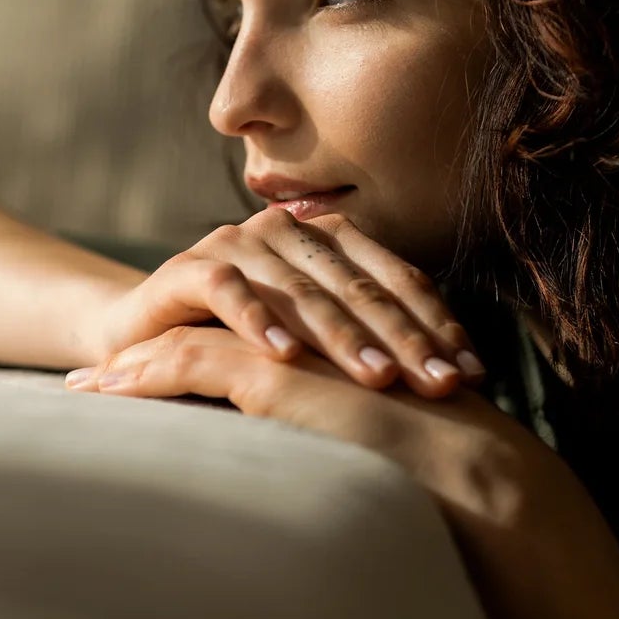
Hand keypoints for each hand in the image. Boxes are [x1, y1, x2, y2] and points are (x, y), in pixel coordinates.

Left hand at [65, 318, 567, 550]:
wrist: (474, 477)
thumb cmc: (444, 479)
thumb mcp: (380, 448)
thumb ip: (346, 439)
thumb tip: (322, 479)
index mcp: (338, 344)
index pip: (248, 338)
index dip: (193, 353)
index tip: (147, 376)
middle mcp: (313, 330)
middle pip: (211, 329)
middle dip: (149, 347)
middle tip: (95, 374)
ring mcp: (293, 341)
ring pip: (191, 340)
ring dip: (130, 365)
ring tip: (81, 386)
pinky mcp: (276, 367)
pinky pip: (189, 363)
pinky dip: (139, 376)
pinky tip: (99, 391)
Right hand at [80, 206, 486, 398]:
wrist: (144, 338)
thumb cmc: (245, 349)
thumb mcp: (317, 347)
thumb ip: (372, 347)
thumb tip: (461, 387)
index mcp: (333, 241)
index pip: (398, 281)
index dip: (438, 326)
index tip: (474, 375)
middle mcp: (289, 232)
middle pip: (360, 289)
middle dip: (406, 340)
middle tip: (443, 386)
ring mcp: (237, 245)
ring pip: (303, 292)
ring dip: (343, 338)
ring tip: (379, 381)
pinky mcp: (187, 268)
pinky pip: (228, 292)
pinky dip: (257, 323)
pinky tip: (285, 358)